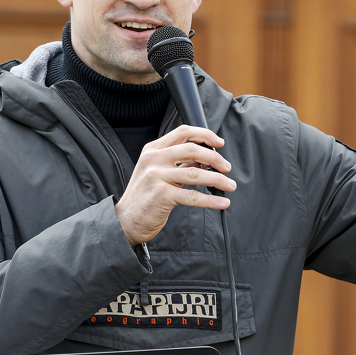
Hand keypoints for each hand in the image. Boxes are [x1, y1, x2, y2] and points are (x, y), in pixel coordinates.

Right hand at [115, 125, 235, 245]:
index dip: (205, 135)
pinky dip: (211, 200)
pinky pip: (193, 196)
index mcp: (153, 150)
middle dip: (216, 159)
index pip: (183, 132)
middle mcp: (153, 159)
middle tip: (227, 168)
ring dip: (218, 180)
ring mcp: (156, 176)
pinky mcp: (161, 194)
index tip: (219, 143)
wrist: (126, 221)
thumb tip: (206, 157)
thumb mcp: (159, 172)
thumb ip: (180, 162)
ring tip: (230, 185)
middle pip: (192, 149)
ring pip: (196, 173)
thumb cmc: (145, 197)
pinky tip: (222, 202)